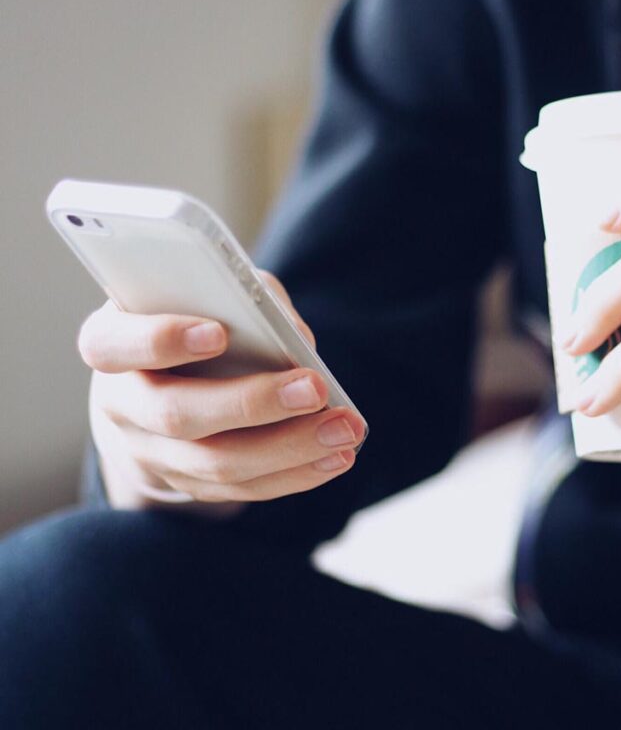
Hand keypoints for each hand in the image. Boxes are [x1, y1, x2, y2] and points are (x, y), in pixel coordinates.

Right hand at [80, 271, 364, 509]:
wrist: (168, 380)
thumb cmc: (197, 317)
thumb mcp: (214, 293)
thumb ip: (251, 300)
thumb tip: (299, 341)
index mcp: (112, 343)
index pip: (114, 344)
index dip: (160, 340)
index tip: (218, 333)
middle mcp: (121, 404)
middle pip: (178, 414)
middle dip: (253, 403)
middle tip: (316, 389)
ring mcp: (151, 452)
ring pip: (216, 463)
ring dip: (290, 449)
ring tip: (345, 430)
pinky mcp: (188, 483)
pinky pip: (241, 489)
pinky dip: (294, 474)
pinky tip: (336, 457)